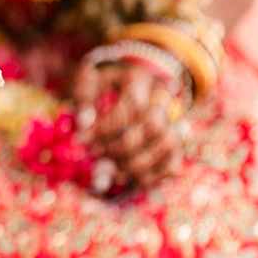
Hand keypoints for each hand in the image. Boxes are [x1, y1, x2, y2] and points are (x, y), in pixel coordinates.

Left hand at [72, 61, 184, 196]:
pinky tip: (126, 178)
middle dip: (121, 145)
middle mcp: (162, 101)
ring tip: (109, 167)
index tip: (83, 138)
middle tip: (96, 153)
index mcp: (141, 80)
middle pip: (154, 125)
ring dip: (135, 163)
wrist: (121, 88)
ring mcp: (172, 124)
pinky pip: (172, 167)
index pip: (133, 104)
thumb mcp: (88, 82)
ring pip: (167, 145)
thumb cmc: (101, 86)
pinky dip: (150, 178)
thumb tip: (84, 124)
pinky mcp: (174, 147)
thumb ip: (83, 99)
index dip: (108, 126)